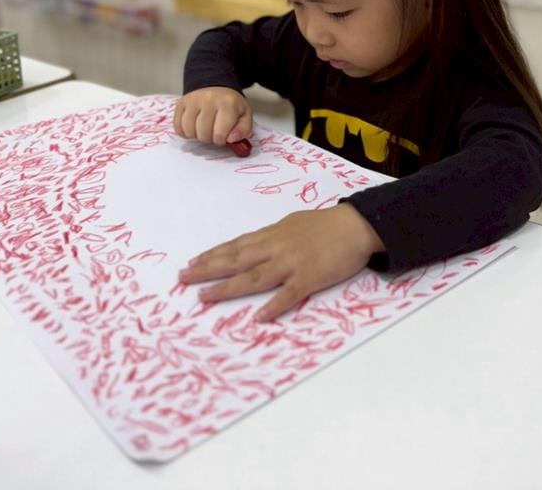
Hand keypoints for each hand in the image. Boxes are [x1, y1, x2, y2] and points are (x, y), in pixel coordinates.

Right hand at [174, 87, 252, 145]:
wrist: (215, 86)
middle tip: (214, 133)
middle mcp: (208, 100)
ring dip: (197, 136)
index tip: (223, 136)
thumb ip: (243, 129)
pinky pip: (177, 125)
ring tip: (204, 130)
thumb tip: (231, 139)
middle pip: (203, 133)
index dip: (221, 140)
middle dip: (209, 139)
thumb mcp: (244, 115)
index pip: (220, 133)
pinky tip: (193, 128)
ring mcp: (193, 100)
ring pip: (189, 130)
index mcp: (227, 103)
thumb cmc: (230, 104)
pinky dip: (185, 132)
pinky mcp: (181, 103)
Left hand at [178, 204, 384, 321]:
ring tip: (205, 297)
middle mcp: (276, 248)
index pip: (237, 246)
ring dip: (228, 288)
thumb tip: (257, 244)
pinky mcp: (310, 277)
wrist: (358, 225)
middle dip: (208, 270)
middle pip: (236, 260)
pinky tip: (259, 317)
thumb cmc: (327, 225)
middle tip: (183, 278)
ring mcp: (292, 263)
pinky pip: (289, 294)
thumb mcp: (294, 224)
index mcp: (273, 235)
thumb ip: (275, 236)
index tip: (192, 263)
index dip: (213, 255)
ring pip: (254, 277)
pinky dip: (274, 305)